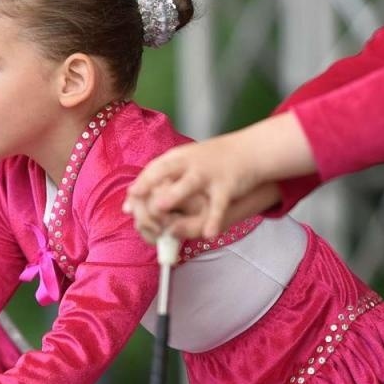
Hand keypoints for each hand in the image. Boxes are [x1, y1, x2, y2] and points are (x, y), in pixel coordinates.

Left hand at [125, 129, 281, 240]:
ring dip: (174, 193)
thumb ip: (164, 178)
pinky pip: (219, 204)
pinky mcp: (227, 184)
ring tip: (160, 207)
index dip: (141, 182)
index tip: (130, 197)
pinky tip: (209, 234)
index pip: (154, 167)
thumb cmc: (217, 160)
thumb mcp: (189, 162)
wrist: (253, 150)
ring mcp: (209, 173)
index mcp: (180, 157)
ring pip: (188, 183)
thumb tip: (133, 198)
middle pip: (165, 169)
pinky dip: (214, 218)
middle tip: (135, 196)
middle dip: (149, 182)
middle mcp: (191, 162)